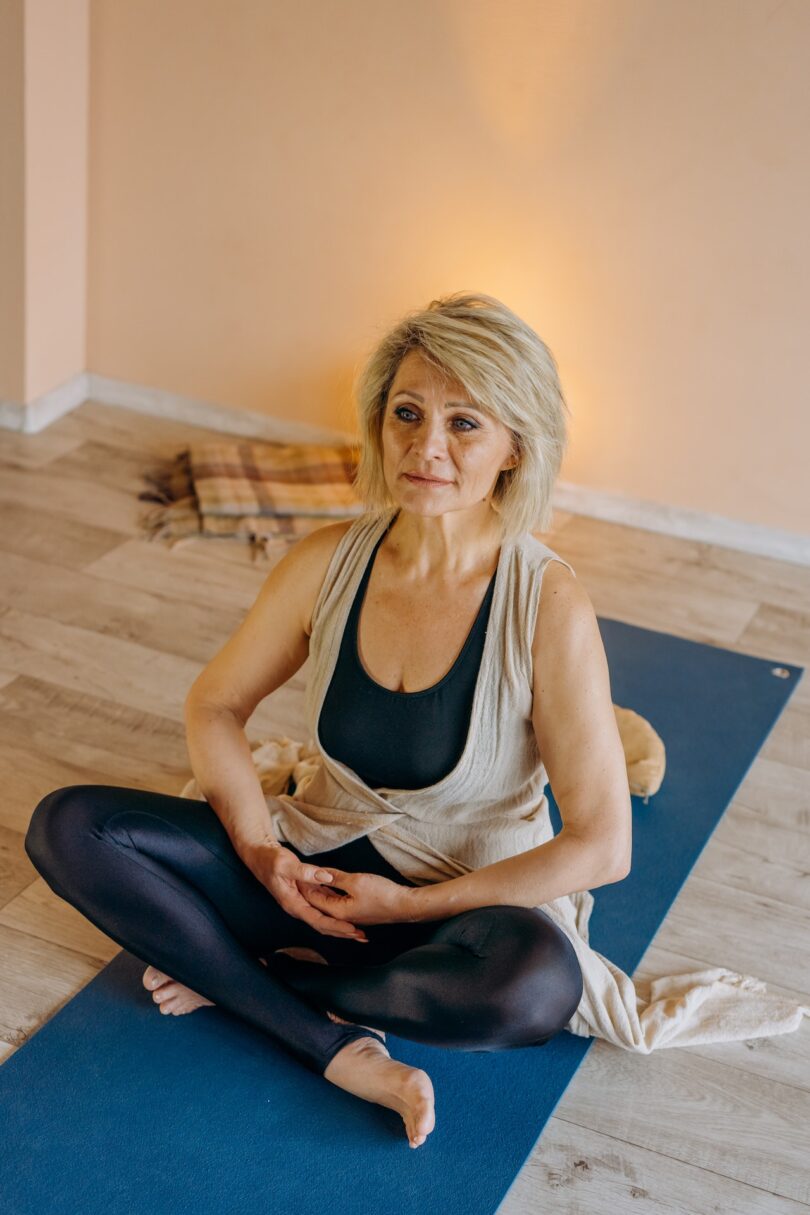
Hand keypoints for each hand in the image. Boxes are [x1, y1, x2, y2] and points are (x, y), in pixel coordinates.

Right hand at [238, 839, 369, 941]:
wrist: (260, 856)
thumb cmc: (270, 860)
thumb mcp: (285, 864)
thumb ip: (305, 872)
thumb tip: (326, 877)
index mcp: (293, 903)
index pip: (317, 920)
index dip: (335, 926)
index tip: (351, 930)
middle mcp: (299, 907)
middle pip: (323, 925)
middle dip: (342, 932)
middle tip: (362, 937)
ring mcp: (304, 902)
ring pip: (325, 918)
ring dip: (342, 925)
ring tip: (361, 932)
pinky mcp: (308, 894)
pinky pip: (325, 907)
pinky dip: (337, 912)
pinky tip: (351, 914)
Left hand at [298, 867, 413, 926]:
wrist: (404, 905)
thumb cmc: (382, 894)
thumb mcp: (356, 881)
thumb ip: (335, 877)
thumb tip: (319, 873)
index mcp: (337, 911)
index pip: (313, 898)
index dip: (304, 884)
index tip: (295, 872)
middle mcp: (341, 917)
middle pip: (319, 903)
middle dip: (309, 889)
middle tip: (299, 875)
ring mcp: (350, 916)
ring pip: (329, 903)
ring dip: (320, 892)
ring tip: (310, 879)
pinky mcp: (358, 912)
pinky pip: (338, 904)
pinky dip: (331, 895)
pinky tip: (329, 887)